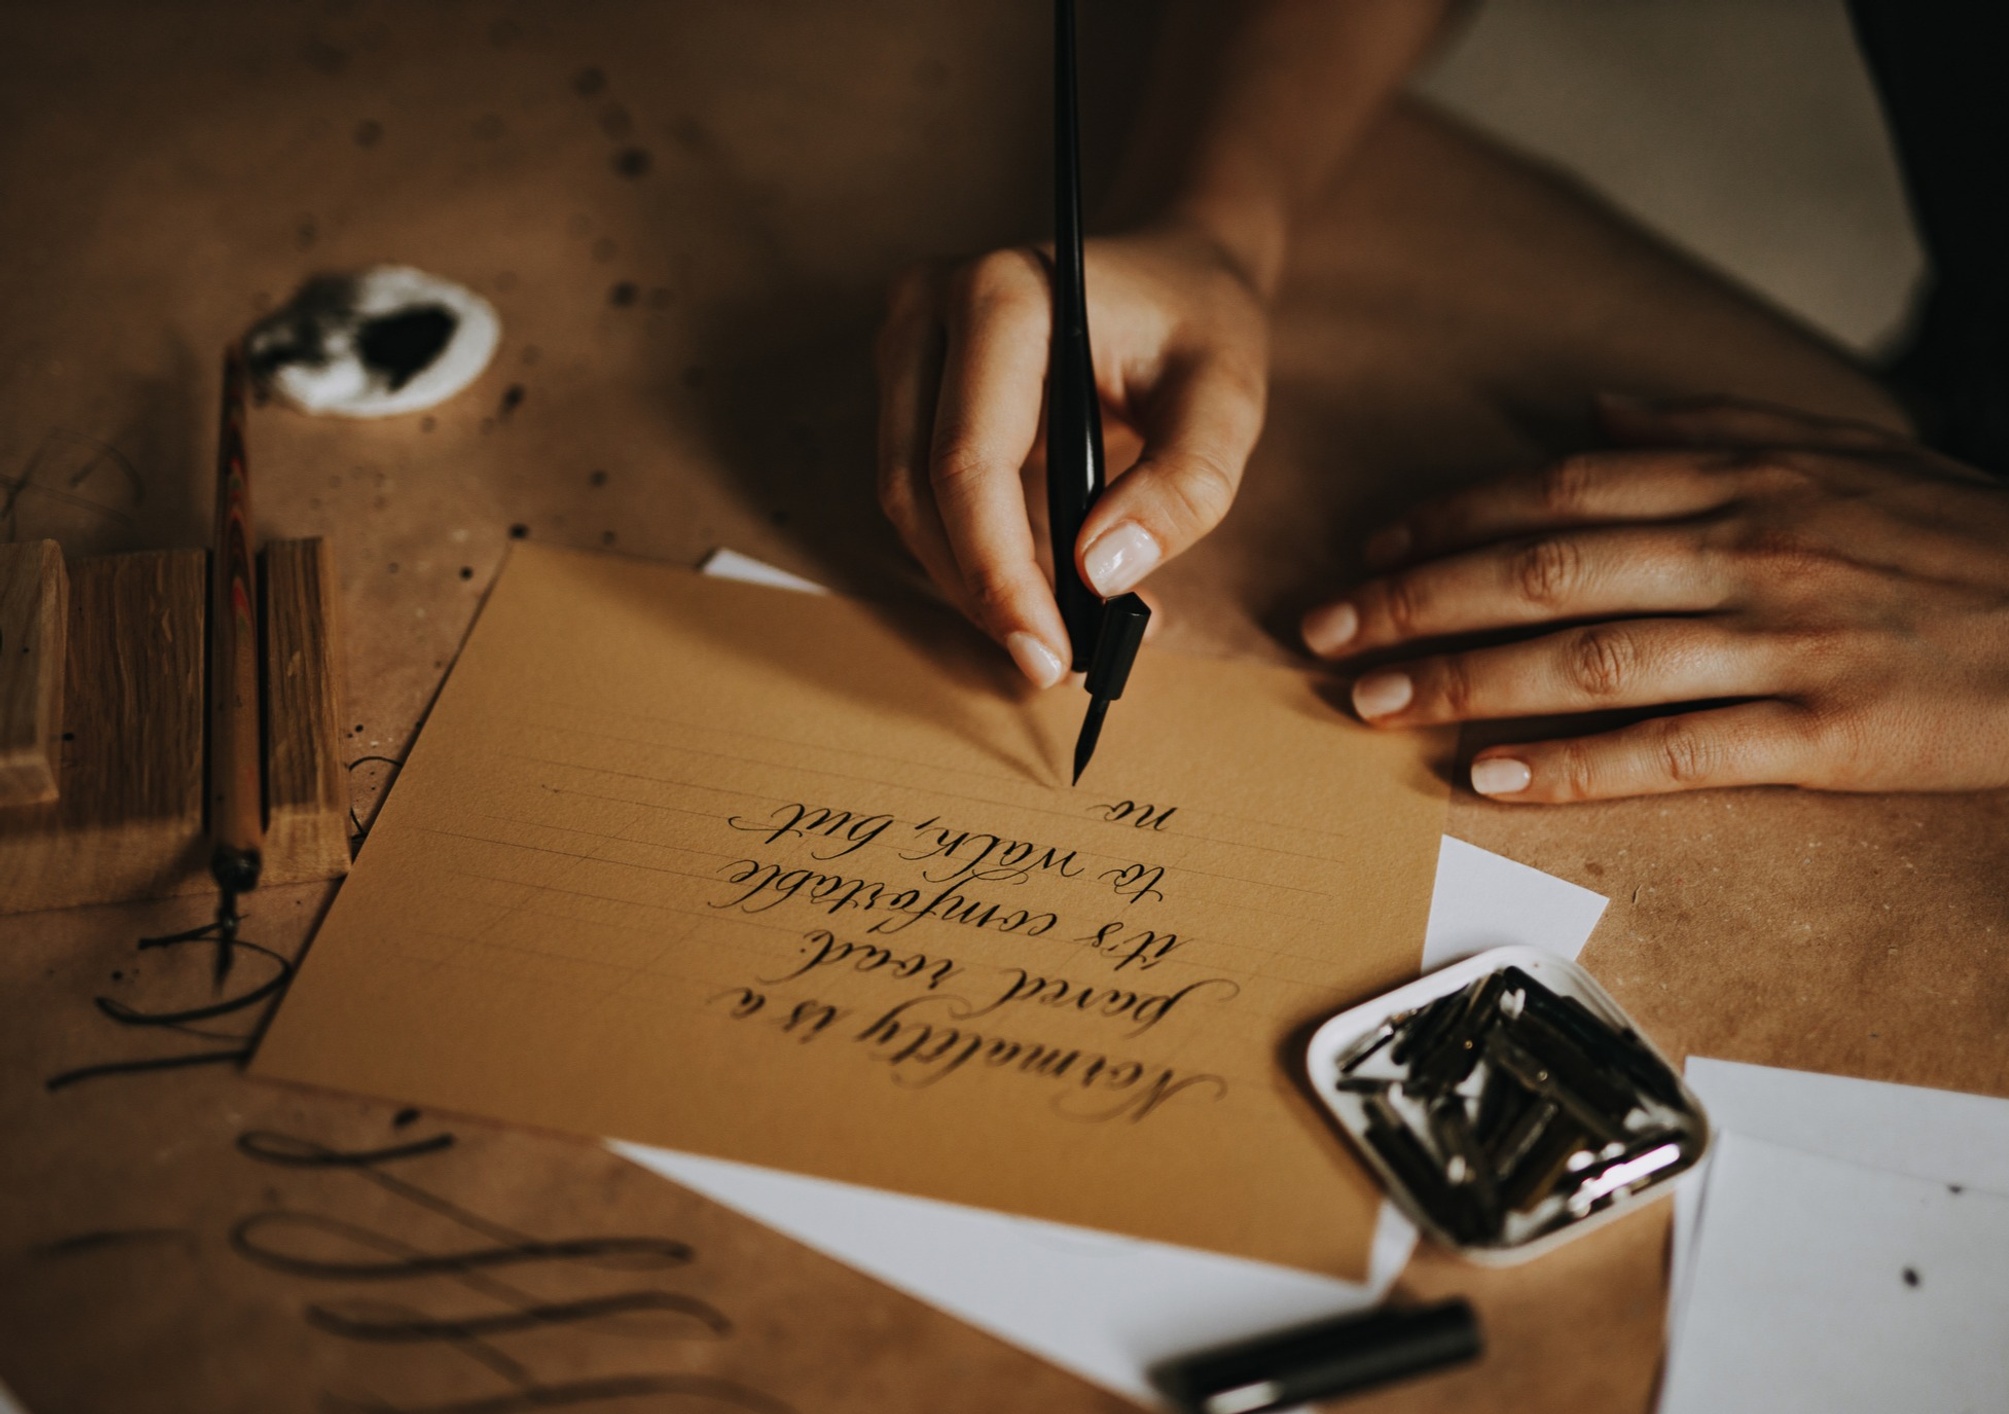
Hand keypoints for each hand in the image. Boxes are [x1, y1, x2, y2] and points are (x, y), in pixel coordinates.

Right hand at [875, 223, 1268, 685]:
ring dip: (970, 580)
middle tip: (1052, 663)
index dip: (1000, 573)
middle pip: (918, 489)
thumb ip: (1183, 486)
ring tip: (1054, 630)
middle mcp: (928, 306)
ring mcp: (903, 341)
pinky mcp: (904, 381)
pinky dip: (970, 553)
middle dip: (981, 591)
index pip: (969, 461)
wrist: (1172, 269)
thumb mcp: (1228, 399)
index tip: (1049, 654)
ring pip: (904, 500)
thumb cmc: (1201, 324)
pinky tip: (1034, 588)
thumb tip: (1101, 576)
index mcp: (1003, 294)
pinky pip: (916, 492)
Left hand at [1301, 396, 2008, 801]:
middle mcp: (1747, 549)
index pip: (1556, 493)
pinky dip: (1572, 766)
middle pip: (1541, 569)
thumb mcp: (1838, 452)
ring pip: (1585, 658)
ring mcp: (1782, 643)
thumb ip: (1706, 430)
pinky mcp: (1822, 734)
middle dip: (1414, 602)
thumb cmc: (1955, 539)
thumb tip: (1590, 419)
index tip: (1365, 554)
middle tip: (1322, 634)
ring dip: (1462, 682)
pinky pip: (1671, 750)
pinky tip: (1488, 778)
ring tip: (1369, 703)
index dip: (1444, 521)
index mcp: (1743, 479)